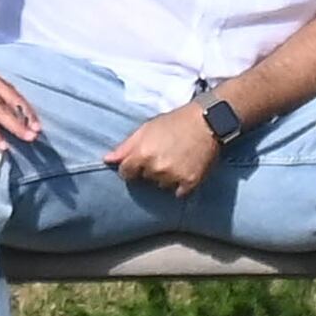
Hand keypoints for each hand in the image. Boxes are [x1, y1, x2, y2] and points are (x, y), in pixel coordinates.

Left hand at [104, 103, 218, 194]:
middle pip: (144, 180)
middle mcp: (156, 168)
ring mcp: (174, 176)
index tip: (141, 161)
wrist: (207, 121)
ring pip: (162, 186)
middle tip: (164, 155)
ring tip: (177, 160)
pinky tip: (186, 169)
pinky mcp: (190, 182)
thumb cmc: (174, 122)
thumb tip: (107, 160)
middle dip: (150, 171)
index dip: (132, 167)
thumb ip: (125, 147)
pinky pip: (179, 193)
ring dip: (166, 178)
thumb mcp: (146, 129)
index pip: (126, 173)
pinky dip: (181, 185)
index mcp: (142, 154)